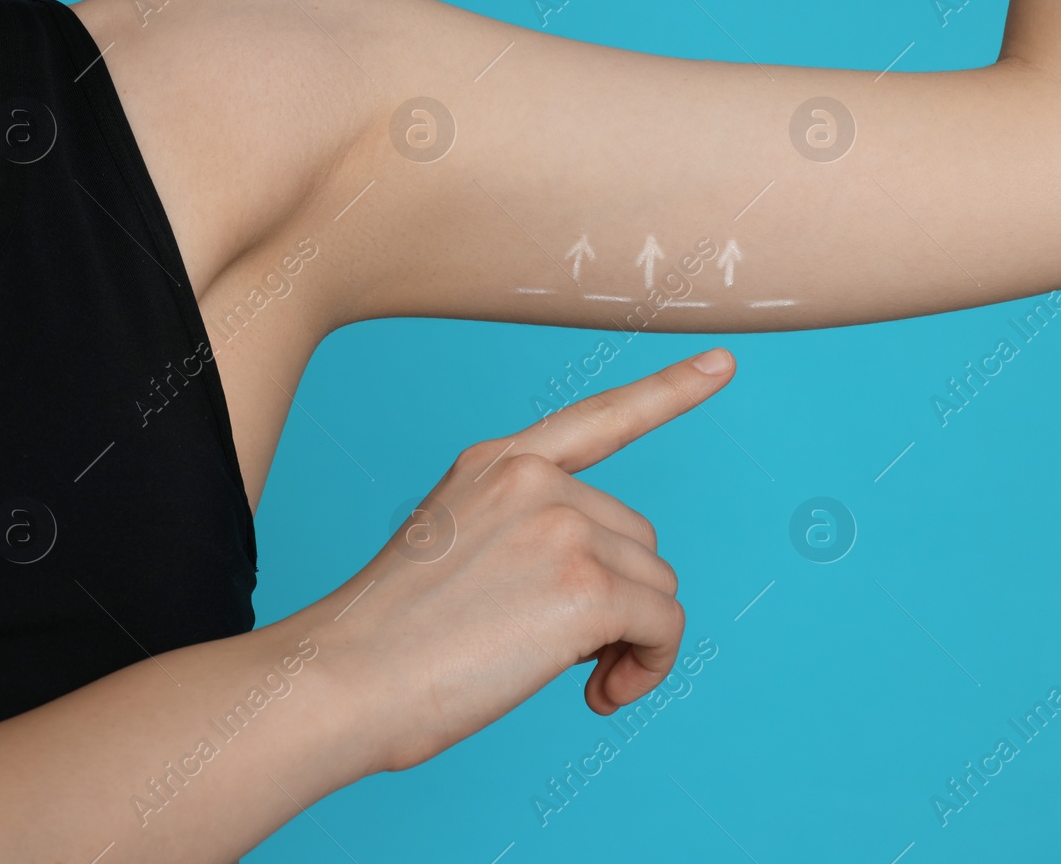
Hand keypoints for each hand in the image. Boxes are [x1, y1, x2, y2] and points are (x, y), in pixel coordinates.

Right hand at [307, 347, 736, 772]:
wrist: (338, 680)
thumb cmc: (387, 641)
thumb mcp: (451, 549)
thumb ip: (525, 535)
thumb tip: (610, 587)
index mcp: (496, 462)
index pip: (601, 418)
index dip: (669, 392)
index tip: (722, 363)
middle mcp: (532, 478)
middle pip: (638, 538)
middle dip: (621, 600)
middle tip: (571, 656)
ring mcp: (562, 525)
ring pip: (657, 584)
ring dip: (634, 639)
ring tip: (576, 678)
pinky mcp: (586, 586)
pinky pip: (665, 626)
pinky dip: (648, 667)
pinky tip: (597, 697)